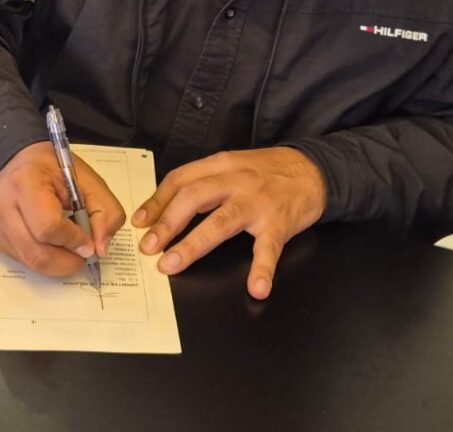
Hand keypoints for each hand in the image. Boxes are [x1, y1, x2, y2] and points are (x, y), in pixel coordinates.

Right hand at [0, 141, 125, 276]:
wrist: (17, 161)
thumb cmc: (52, 168)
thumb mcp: (88, 179)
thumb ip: (105, 211)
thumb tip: (100, 248)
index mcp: (26, 183)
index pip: (48, 227)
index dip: (73, 240)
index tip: (89, 242)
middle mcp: (4, 206)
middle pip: (38, 254)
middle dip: (68, 261)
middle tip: (84, 253)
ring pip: (32, 263)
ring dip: (59, 263)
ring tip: (71, 247)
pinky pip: (25, 261)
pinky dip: (46, 259)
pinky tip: (53, 242)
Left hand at [133, 147, 324, 298]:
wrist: (313, 170)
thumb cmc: (267, 172)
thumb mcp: (232, 165)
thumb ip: (204, 182)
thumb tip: (165, 208)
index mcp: (221, 166)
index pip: (180, 179)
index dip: (156, 201)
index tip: (139, 223)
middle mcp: (236, 181)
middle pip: (194, 198)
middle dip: (167, 223)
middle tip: (148, 247)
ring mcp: (258, 202)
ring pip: (222, 221)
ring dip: (194, 244)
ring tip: (173, 264)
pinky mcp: (281, 222)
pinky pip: (269, 248)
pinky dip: (263, 269)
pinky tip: (257, 287)